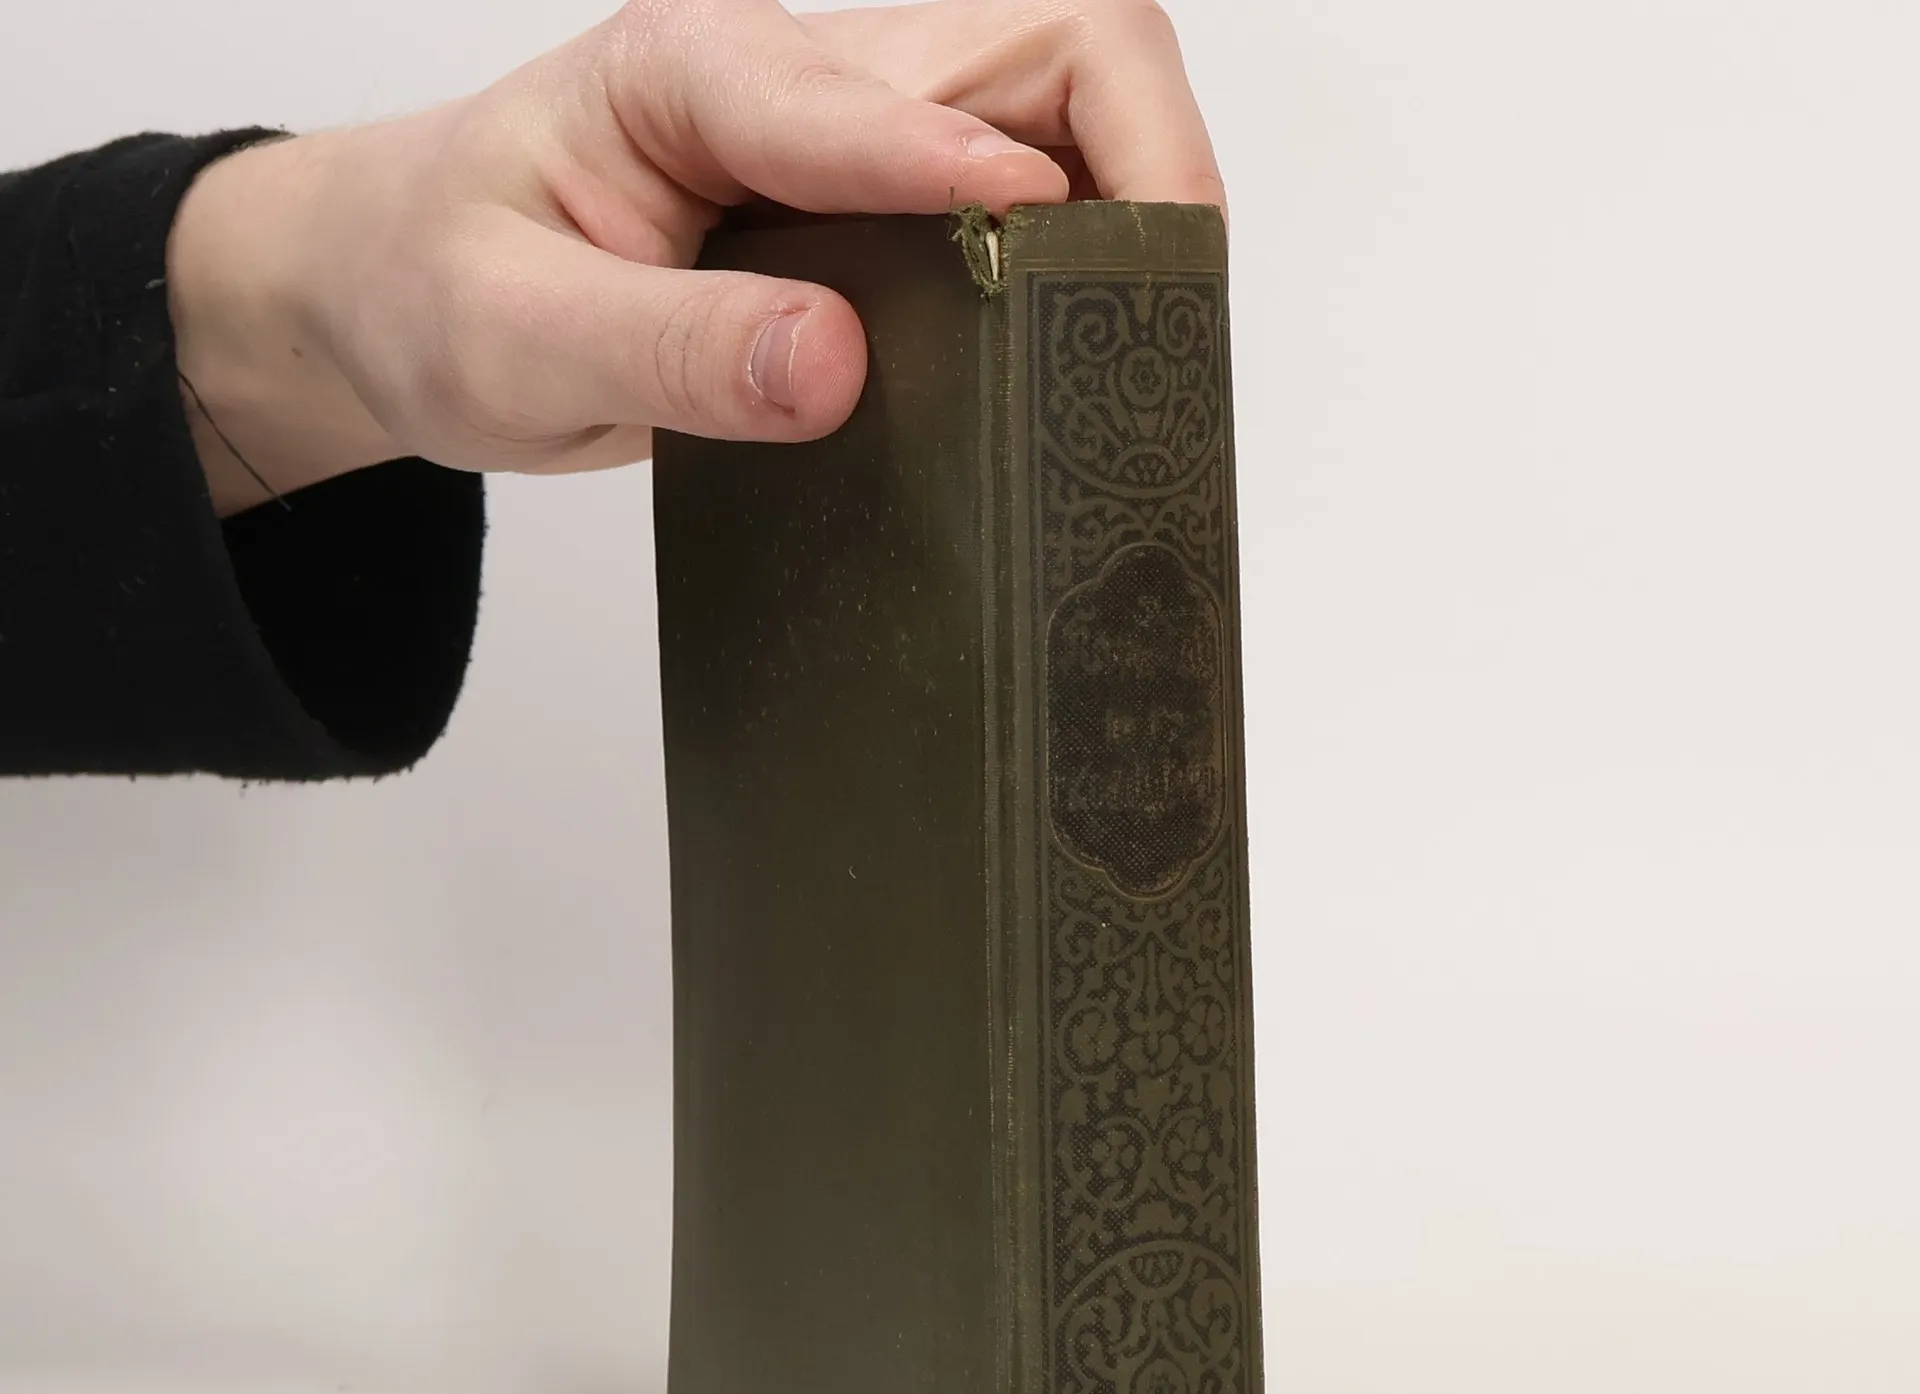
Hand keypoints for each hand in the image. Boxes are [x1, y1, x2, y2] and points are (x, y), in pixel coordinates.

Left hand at [168, 0, 1224, 513]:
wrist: (406, 297)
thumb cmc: (439, 293)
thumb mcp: (514, 341)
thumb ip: (670, 351)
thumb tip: (835, 366)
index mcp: (698, 74)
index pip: (886, 91)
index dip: (985, 175)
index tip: (1058, 272)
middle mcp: (799, 81)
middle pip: (1048, 41)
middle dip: (1141, 156)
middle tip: (1163, 309)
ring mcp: (851, 140)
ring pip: (1061, 110)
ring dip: (1129, 206)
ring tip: (1144, 342)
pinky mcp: (875, 209)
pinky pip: (1026, 197)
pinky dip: (1083, 262)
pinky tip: (1076, 355)